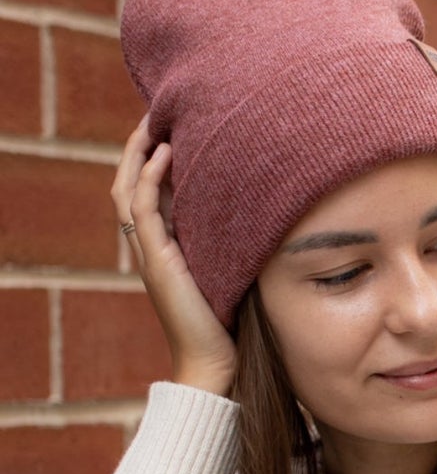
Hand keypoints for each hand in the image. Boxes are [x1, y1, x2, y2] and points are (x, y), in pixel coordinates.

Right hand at [113, 117, 236, 397]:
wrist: (219, 360)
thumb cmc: (236, 318)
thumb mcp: (235, 265)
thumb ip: (237, 237)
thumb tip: (271, 204)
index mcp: (167, 245)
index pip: (149, 190)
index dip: (154, 159)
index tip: (174, 127)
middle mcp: (153, 245)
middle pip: (130, 182)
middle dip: (140, 147)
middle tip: (157, 113)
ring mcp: (150, 252)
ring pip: (128, 189)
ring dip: (139, 153)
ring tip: (155, 122)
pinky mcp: (158, 260)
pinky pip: (143, 209)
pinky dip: (151, 178)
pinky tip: (167, 153)